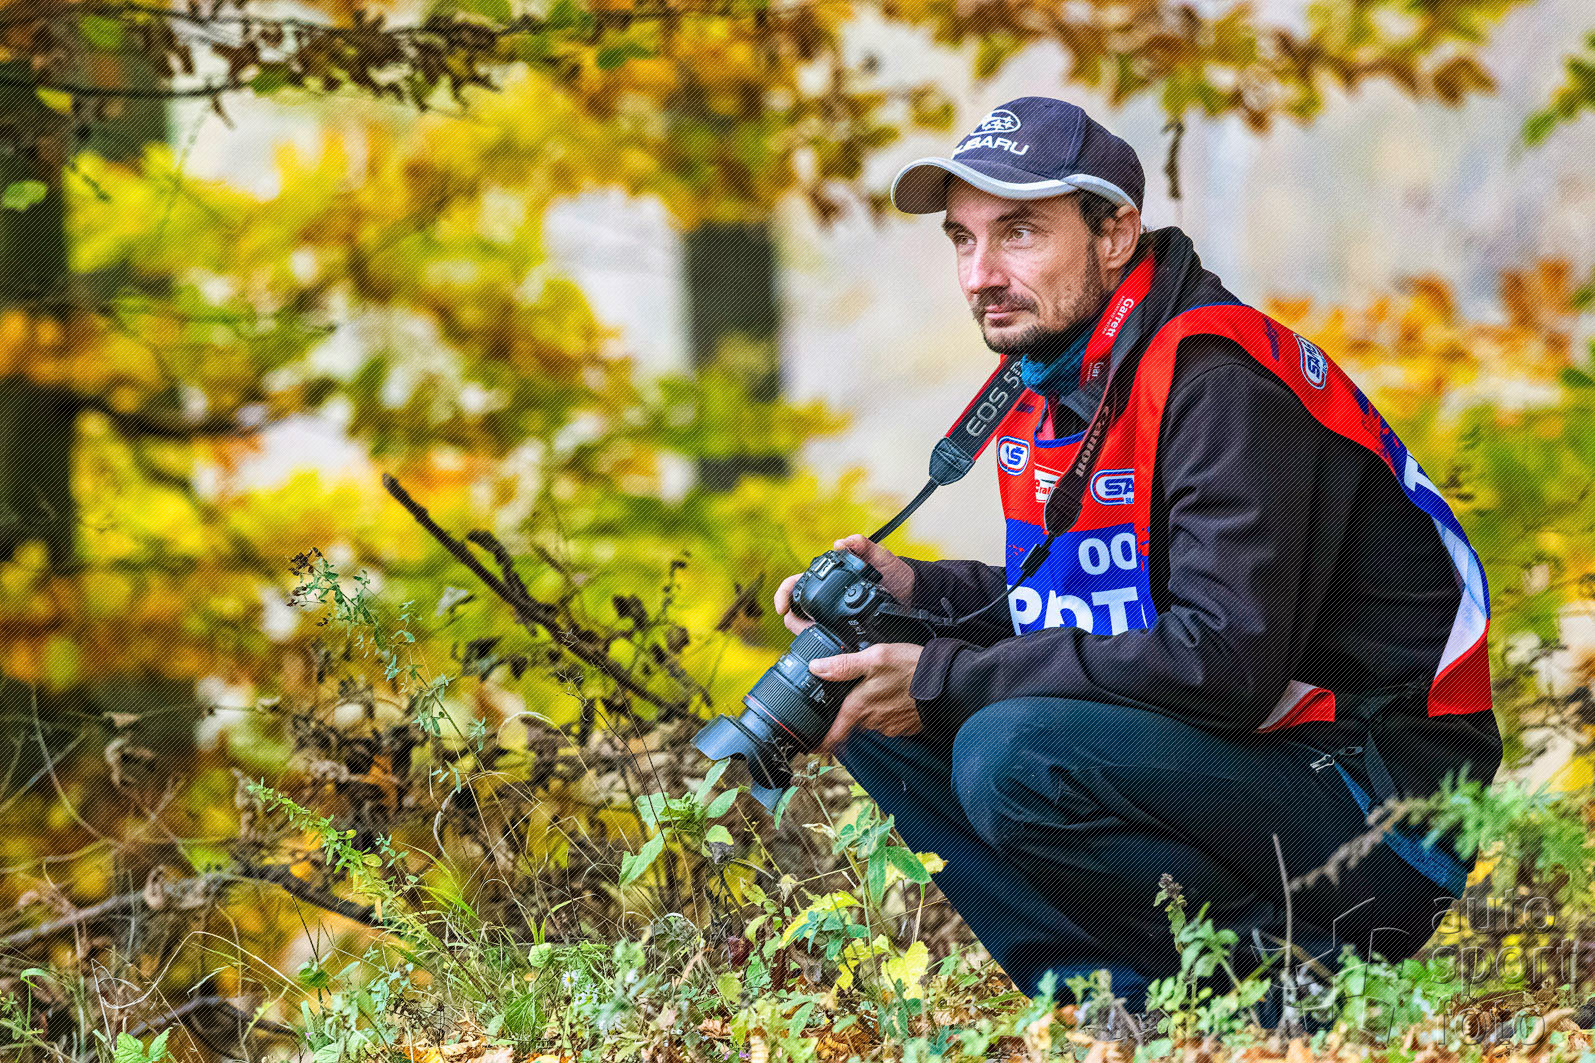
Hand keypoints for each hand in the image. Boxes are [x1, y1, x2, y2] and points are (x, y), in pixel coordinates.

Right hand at [773, 534, 916, 636]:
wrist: (914, 594)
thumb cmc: (895, 573)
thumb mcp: (880, 557)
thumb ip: (863, 546)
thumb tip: (841, 543)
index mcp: (828, 577)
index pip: (795, 584)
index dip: (783, 595)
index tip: (782, 608)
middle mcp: (827, 596)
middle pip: (796, 609)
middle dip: (792, 619)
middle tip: (803, 627)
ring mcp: (834, 614)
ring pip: (807, 626)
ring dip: (805, 632)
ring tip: (817, 636)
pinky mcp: (845, 629)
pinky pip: (826, 637)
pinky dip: (821, 642)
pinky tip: (828, 646)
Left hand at [808, 643, 924, 754]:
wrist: (950, 684)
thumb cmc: (913, 670)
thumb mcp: (875, 657)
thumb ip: (844, 665)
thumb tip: (817, 668)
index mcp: (859, 707)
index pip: (834, 735)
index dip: (821, 742)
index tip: (812, 745)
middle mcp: (872, 721)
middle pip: (852, 721)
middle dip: (852, 710)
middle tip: (859, 691)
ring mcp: (890, 726)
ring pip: (871, 719)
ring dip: (873, 707)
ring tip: (883, 686)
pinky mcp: (904, 726)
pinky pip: (889, 719)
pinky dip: (890, 708)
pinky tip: (897, 693)